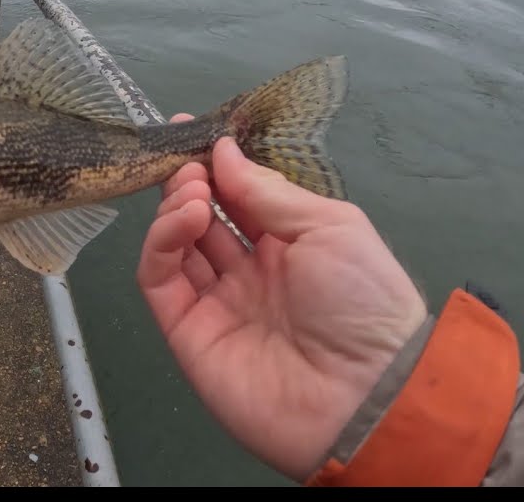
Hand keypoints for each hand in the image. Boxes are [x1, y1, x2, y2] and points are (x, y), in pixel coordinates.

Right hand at [137, 114, 427, 480]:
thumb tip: (222, 150)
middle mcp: (250, 274)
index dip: (216, 166)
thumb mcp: (330, 226)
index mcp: (291, 249)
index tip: (192, 130)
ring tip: (192, 189)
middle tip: (186, 158)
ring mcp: (215, 303)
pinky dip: (162, 242)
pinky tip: (186, 215)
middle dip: (189, 182)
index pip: (240, 199)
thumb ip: (267, 190)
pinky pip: (160, 279)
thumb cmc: (363, 301)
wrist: (363, 395)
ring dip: (176, 207)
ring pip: (175, 245)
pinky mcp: (185, 330)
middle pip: (202, 219)